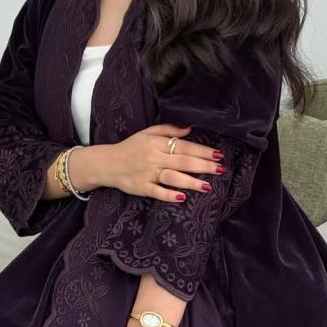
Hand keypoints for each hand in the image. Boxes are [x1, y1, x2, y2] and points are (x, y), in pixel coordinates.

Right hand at [102, 124, 225, 202]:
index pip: (183, 146)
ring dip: (191, 182)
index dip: (201, 150)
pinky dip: (169, 195)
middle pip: (182, 161)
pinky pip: (157, 192)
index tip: (218, 154)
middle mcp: (153, 158)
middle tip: (220, 169)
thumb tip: (189, 128)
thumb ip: (168, 130)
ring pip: (172, 177)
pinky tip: (182, 198)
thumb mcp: (147, 133)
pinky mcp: (141, 188)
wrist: (106, 163)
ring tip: (208, 186)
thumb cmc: (130, 147)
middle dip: (203, 165)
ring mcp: (147, 173)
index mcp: (156, 143)